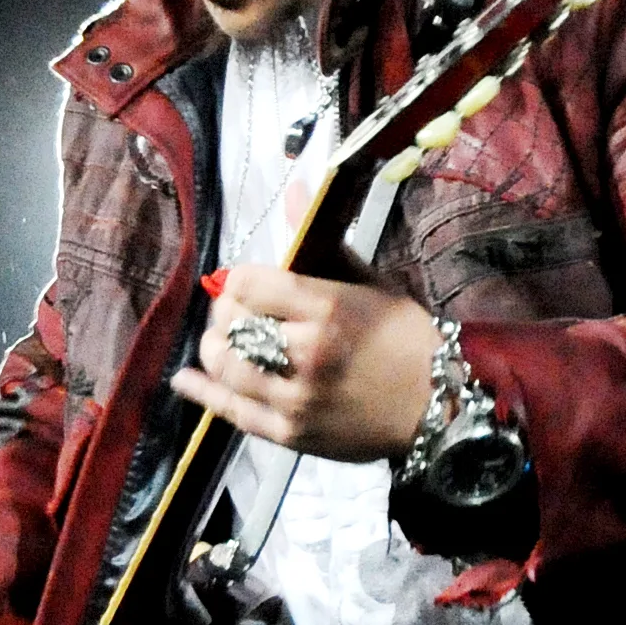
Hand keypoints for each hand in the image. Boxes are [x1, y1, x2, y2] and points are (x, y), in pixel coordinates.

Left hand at [169, 269, 437, 460]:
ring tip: (223, 342)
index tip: (246, 284)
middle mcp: (305, 353)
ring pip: (224, 365)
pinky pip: (231, 412)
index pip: (247, 283)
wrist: (438, 408)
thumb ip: (324, 246)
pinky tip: (188, 379)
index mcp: (327, 309)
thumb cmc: (408, 341)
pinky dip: (202, 392)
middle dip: (225, 312)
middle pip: (229, 322)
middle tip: (235, 312)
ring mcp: (295, 398)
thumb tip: (293, 191)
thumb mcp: (373, 283)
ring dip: (214, 348)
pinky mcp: (290, 433)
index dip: (238, 279)